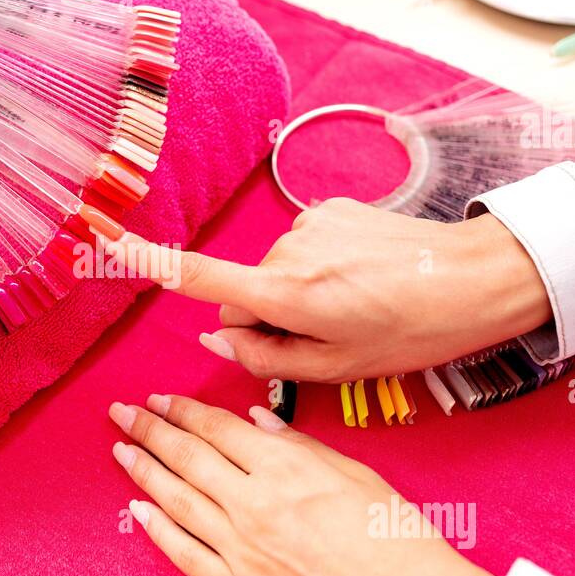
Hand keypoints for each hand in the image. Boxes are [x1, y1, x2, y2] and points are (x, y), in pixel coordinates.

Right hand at [107, 197, 551, 380]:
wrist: (475, 276)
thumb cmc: (411, 331)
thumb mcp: (337, 368)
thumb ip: (265, 356)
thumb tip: (217, 337)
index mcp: (288, 295)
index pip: (198, 278)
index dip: (144, 261)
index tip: (99, 241)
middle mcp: (289, 251)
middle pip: (243, 290)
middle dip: (266, 315)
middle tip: (325, 336)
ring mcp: (309, 224)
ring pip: (274, 270)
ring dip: (296, 291)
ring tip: (355, 306)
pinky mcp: (329, 207)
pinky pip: (301, 246)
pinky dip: (318, 266)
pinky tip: (362, 278)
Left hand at [109, 393, 500, 575]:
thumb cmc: (397, 544)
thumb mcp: (356, 474)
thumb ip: (299, 446)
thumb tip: (258, 421)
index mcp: (285, 469)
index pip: (218, 430)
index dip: (185, 411)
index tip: (161, 399)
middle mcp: (253, 505)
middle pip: (187, 457)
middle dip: (150, 430)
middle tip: (124, 413)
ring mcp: (241, 551)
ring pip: (177, 501)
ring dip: (144, 470)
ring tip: (121, 449)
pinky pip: (186, 555)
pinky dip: (158, 530)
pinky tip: (138, 511)